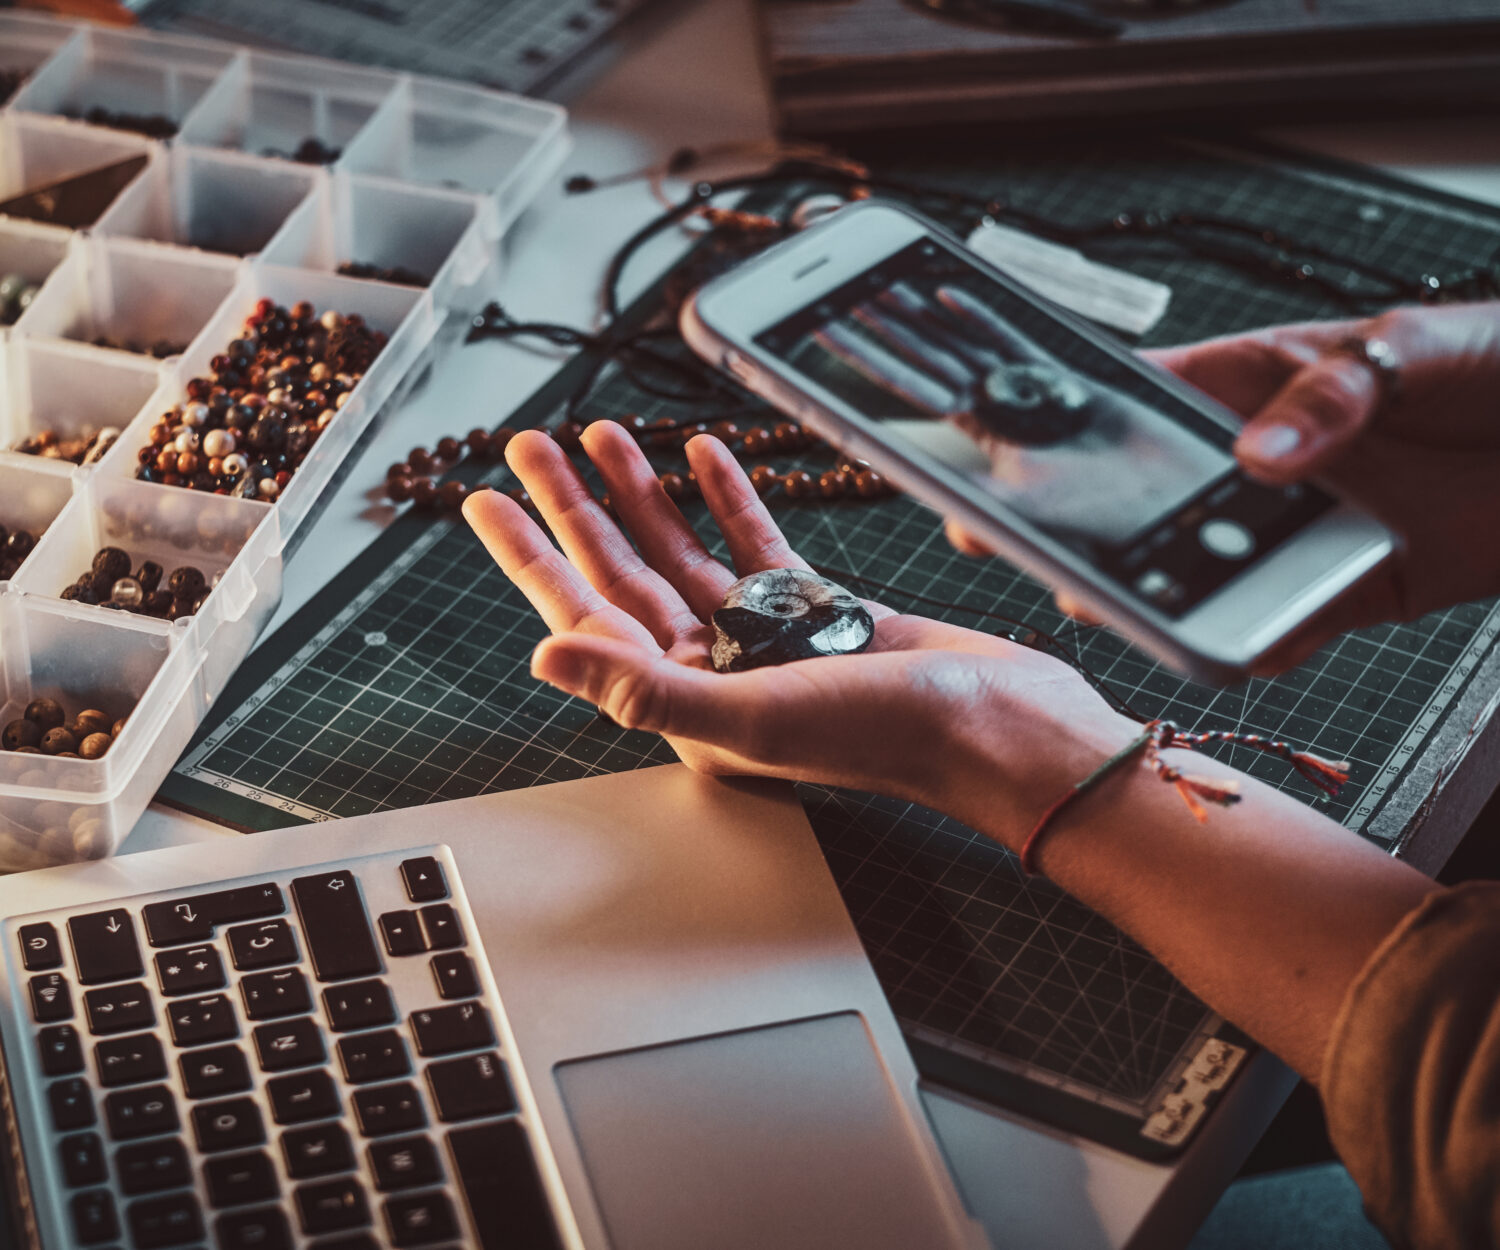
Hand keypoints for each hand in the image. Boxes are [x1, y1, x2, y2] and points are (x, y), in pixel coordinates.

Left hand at [462, 422, 1134, 846]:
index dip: (533, 558)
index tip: (487, 503)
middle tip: (531, 447)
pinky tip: (708, 456)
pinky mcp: (816, 610)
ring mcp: (764, 639)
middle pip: (623, 574)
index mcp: (685, 705)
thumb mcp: (751, 715)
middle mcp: (714, 673)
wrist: (996, 725)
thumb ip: (644, 689)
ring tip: (603, 435)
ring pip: (682, 552)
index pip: (586, 619)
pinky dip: (728, 500)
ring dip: (643, 494)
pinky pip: (755, 546)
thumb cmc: (888, 734)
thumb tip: (545, 659)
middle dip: (574, 508)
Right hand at [950, 302, 1499, 670]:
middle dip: (1094, 538)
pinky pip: (1288, 625)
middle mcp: (1263, 462)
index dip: (1063, 437)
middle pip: (1154, 508)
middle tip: (1046, 561)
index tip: (1002, 466)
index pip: (1138, 409)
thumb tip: (1261, 452)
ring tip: (1132, 611)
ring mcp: (1297, 528)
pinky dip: (1265, 643)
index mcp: (1256, 384)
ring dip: (1170, 599)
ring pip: (1208, 574)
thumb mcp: (1421, 345)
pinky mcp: (1345, 585)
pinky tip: (1246, 646)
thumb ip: (1336, 391)